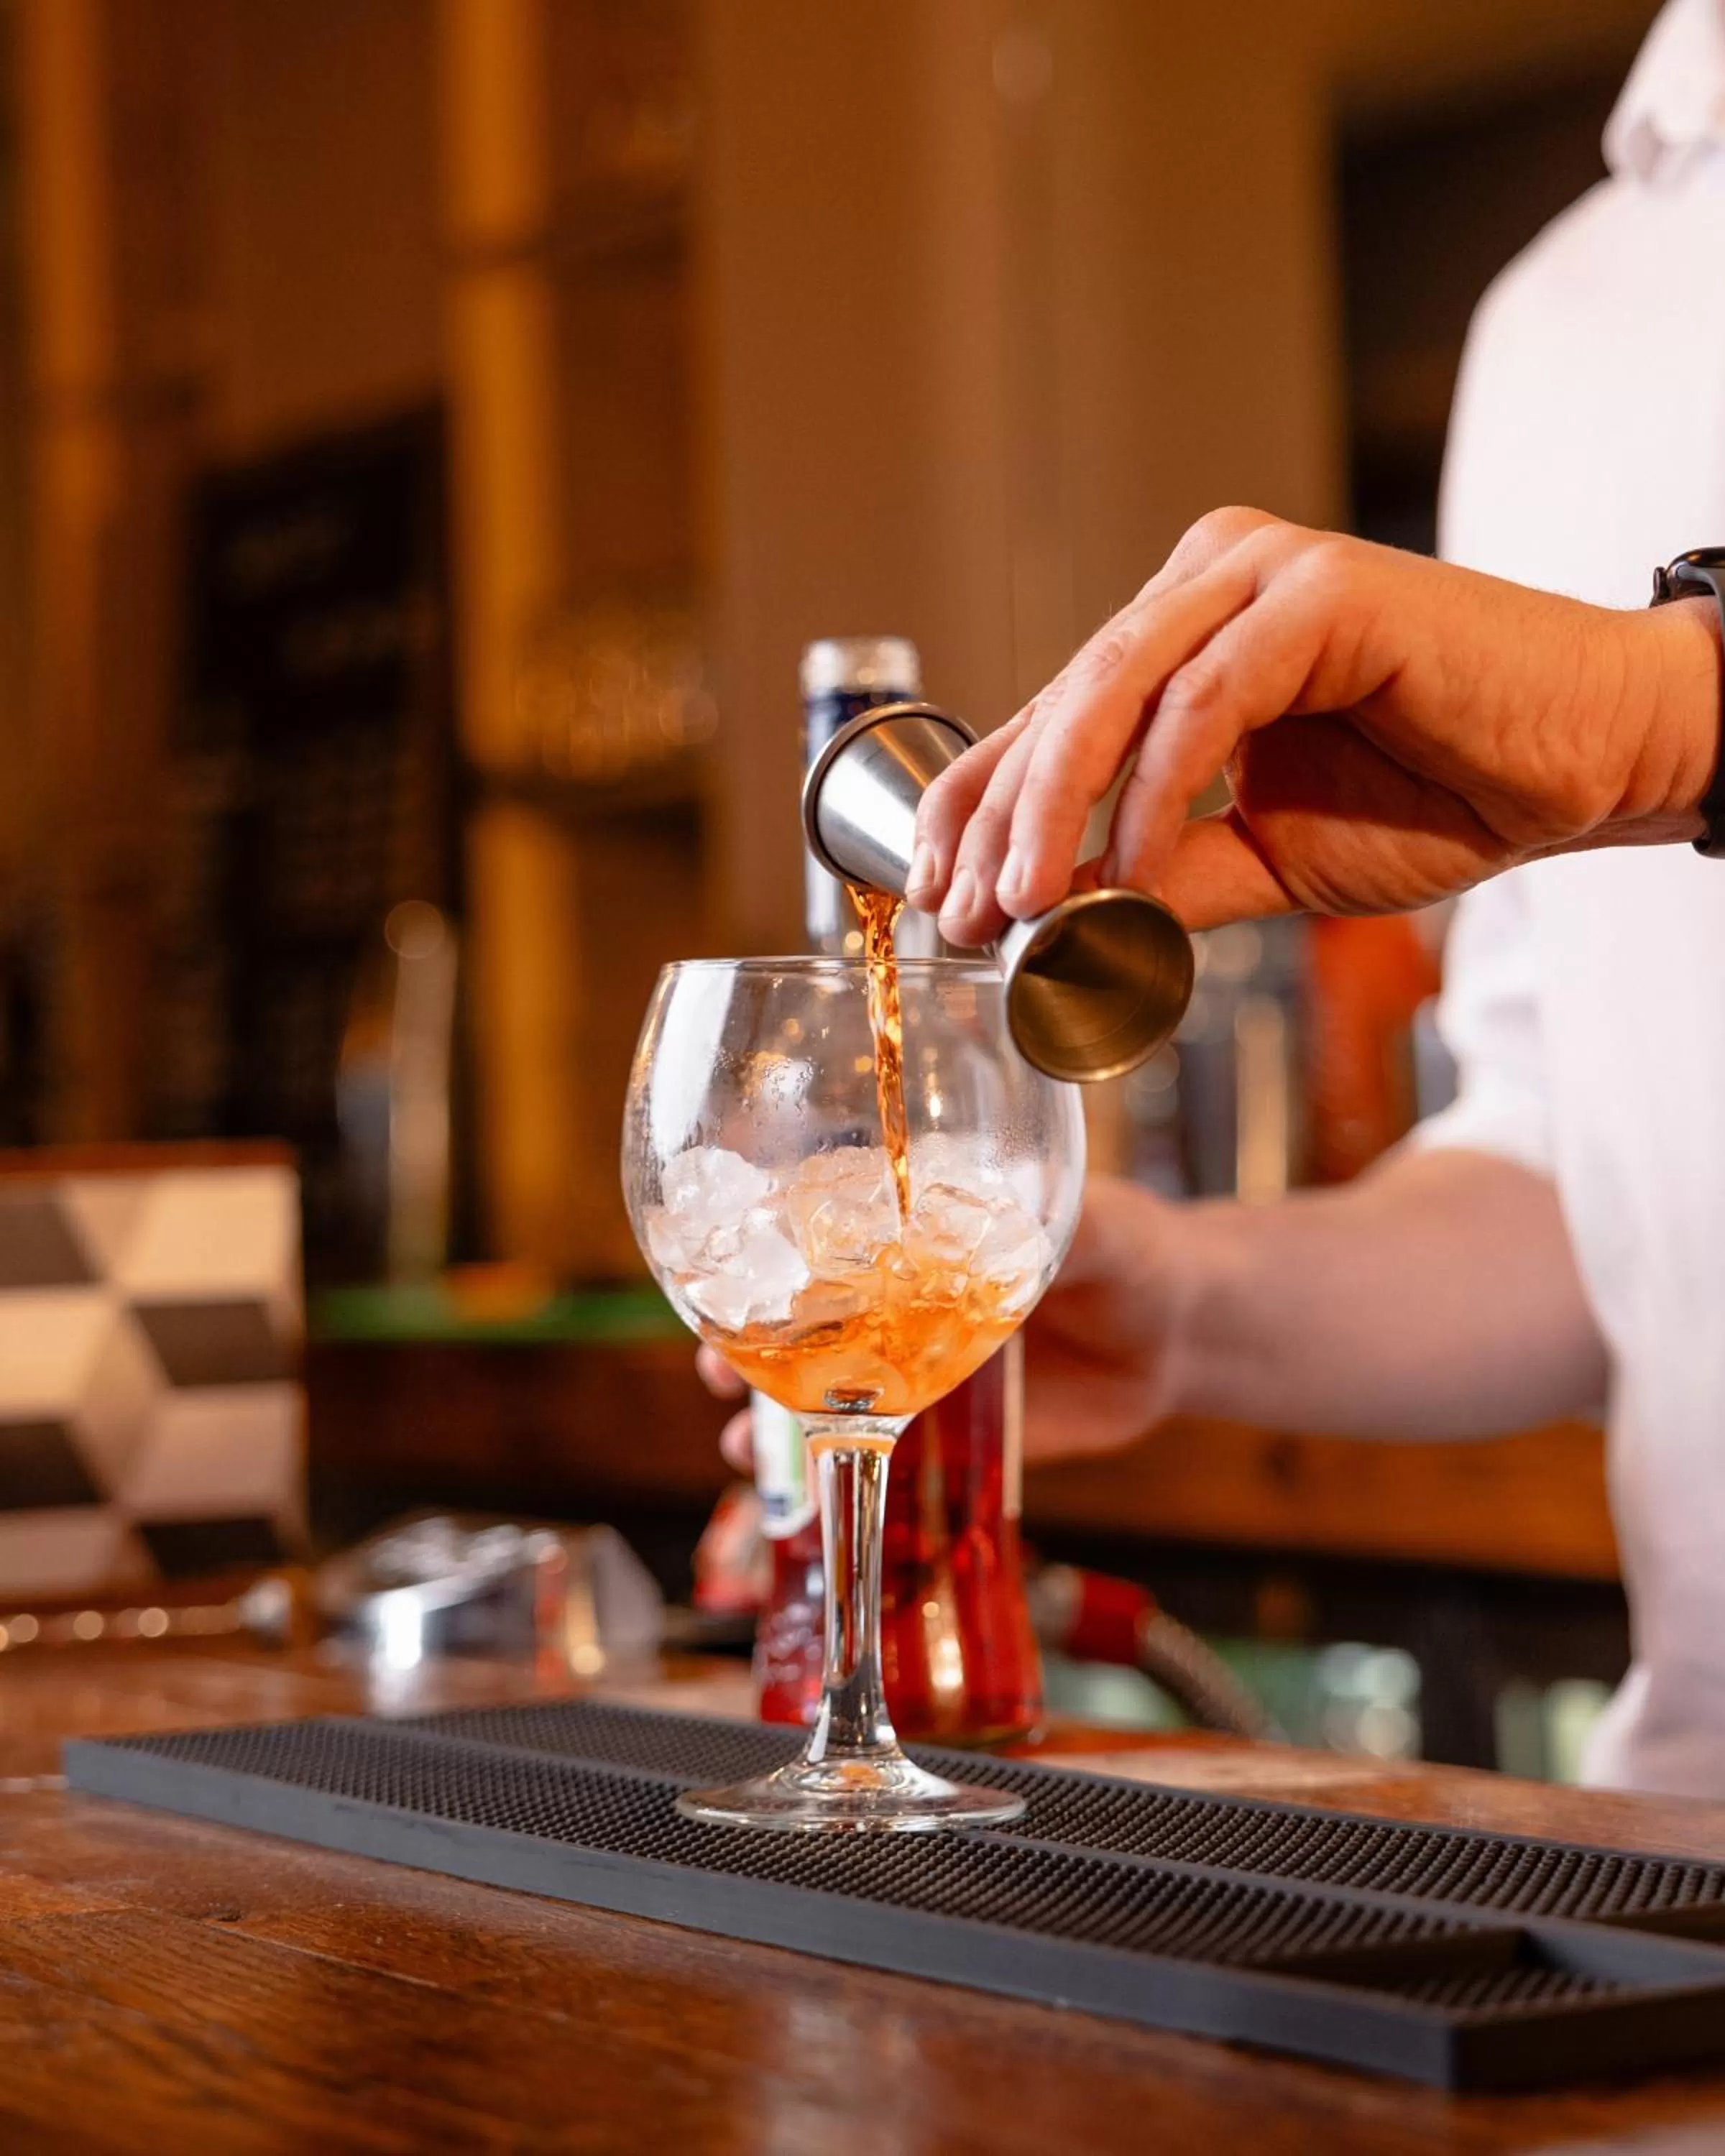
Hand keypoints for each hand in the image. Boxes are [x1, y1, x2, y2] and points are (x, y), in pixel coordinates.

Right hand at [696, 1174, 1182, 1468]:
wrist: (1178, 1333)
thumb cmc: (1131, 1250)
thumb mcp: (1091, 1227)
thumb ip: (1043, 1224)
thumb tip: (1005, 1206)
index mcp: (916, 1223)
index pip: (814, 1229)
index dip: (762, 1250)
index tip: (726, 1272)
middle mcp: (894, 1290)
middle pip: (790, 1314)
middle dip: (742, 1340)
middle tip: (717, 1366)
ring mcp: (908, 1361)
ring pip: (813, 1389)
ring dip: (765, 1417)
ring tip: (742, 1444)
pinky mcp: (936, 1427)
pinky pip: (868, 1452)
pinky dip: (826, 1474)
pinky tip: (798, 1496)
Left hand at [908, 508, 1722, 938]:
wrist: (1583, 764)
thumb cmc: (1438, 793)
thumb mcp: (1266, 857)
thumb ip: (1165, 878)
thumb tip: (1064, 928)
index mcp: (1182, 634)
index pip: (1049, 722)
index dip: (980, 809)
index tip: (939, 897)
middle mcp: (1207, 585)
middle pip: (1062, 704)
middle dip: (998, 820)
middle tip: (966, 915)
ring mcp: (1260, 576)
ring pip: (1114, 692)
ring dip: (1055, 808)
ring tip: (1023, 905)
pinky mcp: (1319, 594)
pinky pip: (1205, 700)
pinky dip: (1157, 792)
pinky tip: (1130, 869)